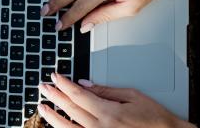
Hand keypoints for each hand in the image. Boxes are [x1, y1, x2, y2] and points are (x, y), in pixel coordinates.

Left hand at [38, 73, 193, 127]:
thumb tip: (84, 83)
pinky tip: (58, 126)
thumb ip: (106, 90)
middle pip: (70, 110)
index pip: (78, 95)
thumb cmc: (157, 120)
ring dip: (53, 116)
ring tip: (42, 107)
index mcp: (109, 113)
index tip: (55, 77)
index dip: (64, 84)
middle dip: (54, 96)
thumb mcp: (133, 97)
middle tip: (43, 87)